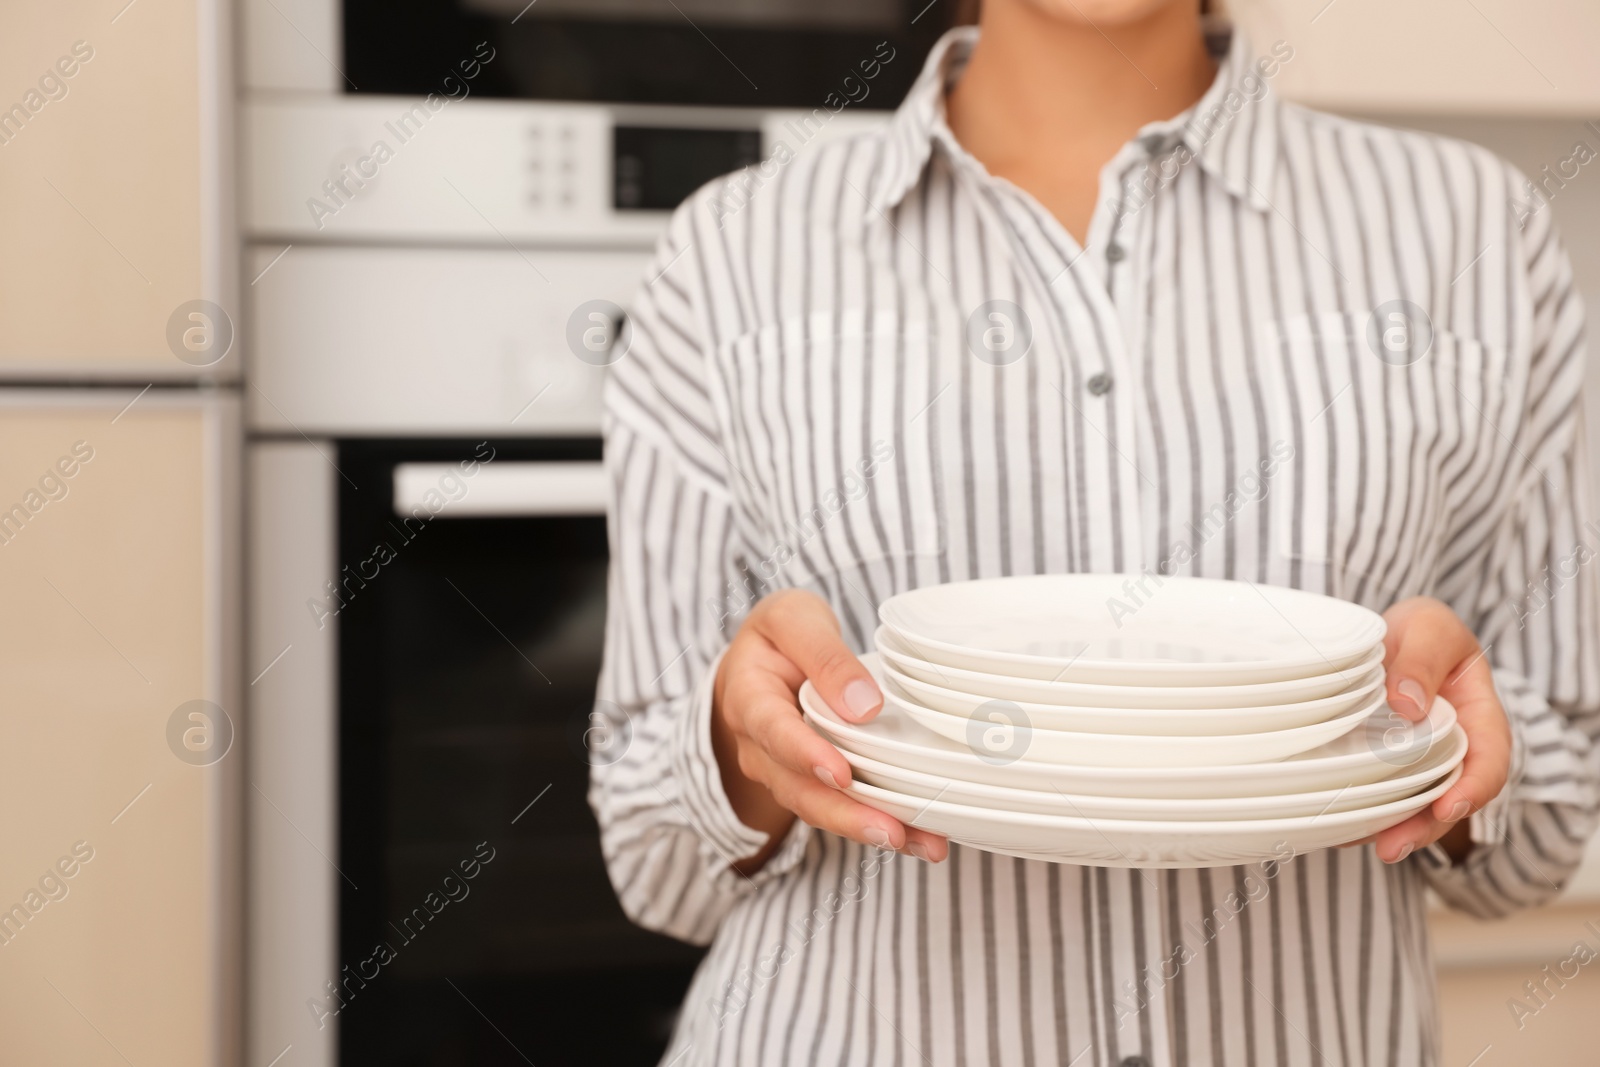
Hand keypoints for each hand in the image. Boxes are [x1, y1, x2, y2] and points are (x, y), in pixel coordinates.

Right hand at [711, 589, 949, 872]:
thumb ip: (825, 656)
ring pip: (821, 808)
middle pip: (798, 789)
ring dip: (870, 829)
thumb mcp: (795, 620)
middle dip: (846, 814)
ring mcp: (784, 772)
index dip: (806, 756)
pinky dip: (880, 823)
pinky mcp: (812, 783)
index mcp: (748, 698)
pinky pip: (841, 807)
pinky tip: (922, 837)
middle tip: (891, 832)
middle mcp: (760, 747)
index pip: (774, 731)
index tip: (841, 774)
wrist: (761, 658)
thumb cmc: (780, 635)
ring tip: (924, 843)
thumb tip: (865, 705)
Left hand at [1364, 597, 1511, 863]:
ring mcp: (1420, 763)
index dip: (1473, 789)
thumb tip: (1408, 705)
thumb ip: (1423, 659)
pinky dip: (1362, 813)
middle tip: (1391, 847)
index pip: (1489, 761)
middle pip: (1448, 798)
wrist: (1390, 634)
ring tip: (1353, 843)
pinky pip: (1380, 795)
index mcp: (1478, 716)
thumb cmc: (1421, 630)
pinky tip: (1334, 826)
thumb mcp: (1429, 627)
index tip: (1448, 808)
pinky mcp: (1385, 767)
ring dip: (1388, 829)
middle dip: (1423, 827)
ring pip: (1413, 806)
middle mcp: (1453, 749)